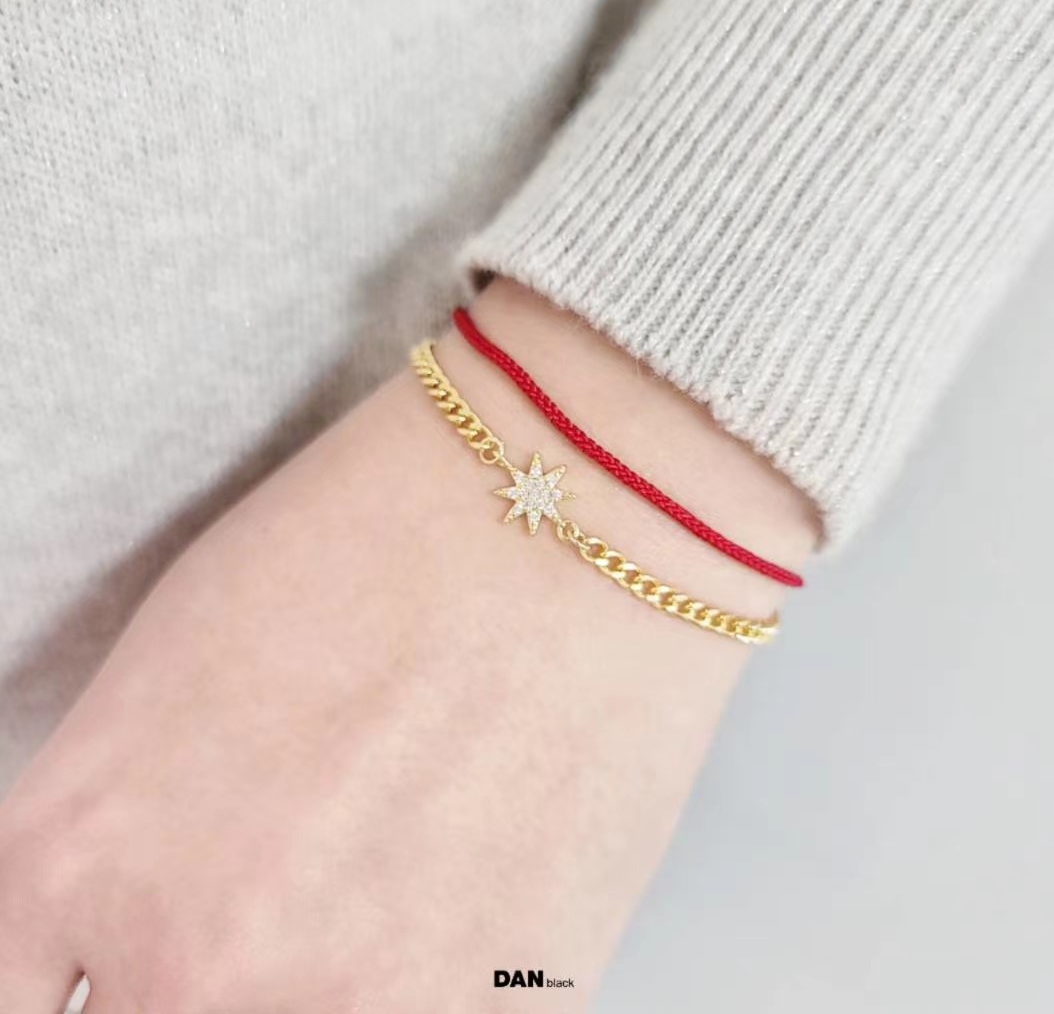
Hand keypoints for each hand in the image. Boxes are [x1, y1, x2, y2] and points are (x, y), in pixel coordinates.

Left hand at [0, 282, 815, 1011]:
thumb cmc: (382, 535)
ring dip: (326, 982)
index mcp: (81, 854)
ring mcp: (349, 1006)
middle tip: (289, 893)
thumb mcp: (175, 656)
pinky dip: (429, 981)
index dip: (71, 988)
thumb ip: (127, 816)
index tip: (119, 966)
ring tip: (388, 872)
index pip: (11, 1002)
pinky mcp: (496, 1013)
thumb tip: (149, 895)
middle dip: (206, 973)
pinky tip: (461, 880)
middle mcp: (192, 962)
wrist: (569, 518)